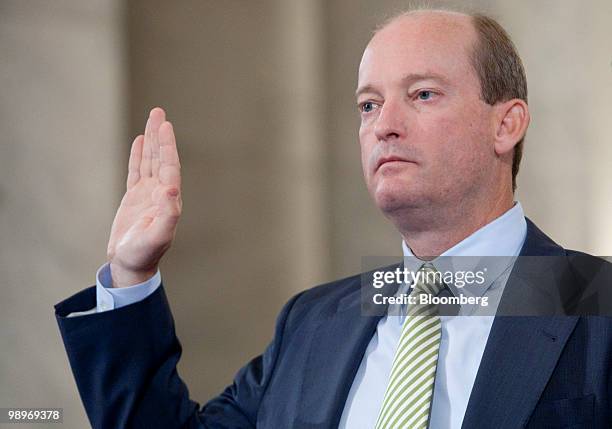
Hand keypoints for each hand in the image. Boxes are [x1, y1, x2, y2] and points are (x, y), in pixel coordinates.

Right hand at [107, 107, 181, 287]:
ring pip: (149, 161)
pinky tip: (139, 141)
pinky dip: (138, 156)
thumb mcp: (157, 237)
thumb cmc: (143, 254)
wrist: (130, 265)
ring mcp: (148, 194)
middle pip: (160, 158)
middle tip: (158, 112)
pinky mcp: (135, 198)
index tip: (165, 126)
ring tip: (152, 119)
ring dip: (151, 141)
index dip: (167, 146)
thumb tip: (171, 189)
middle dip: (160, 136)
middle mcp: (160, 193)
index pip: (169, 167)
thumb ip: (167, 214)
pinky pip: (137, 171)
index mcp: (168, 200)